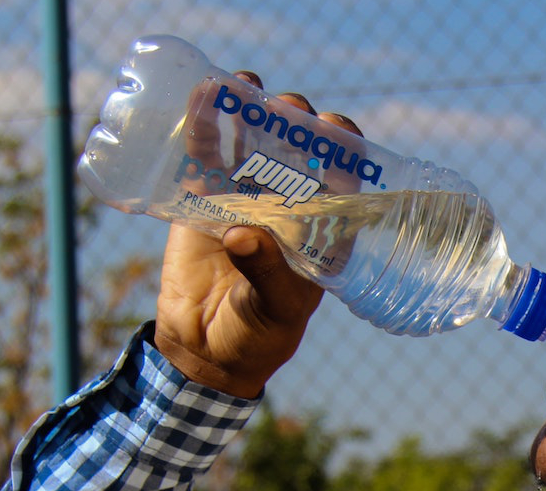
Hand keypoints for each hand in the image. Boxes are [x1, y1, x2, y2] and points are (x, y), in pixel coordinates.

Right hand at [153, 74, 364, 397]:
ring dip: (251, 111)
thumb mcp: (271, 309)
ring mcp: (245, 199)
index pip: (342, 178)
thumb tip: (243, 232)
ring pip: (253, 143)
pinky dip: (204, 126)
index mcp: (321, 230)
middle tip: (287, 108)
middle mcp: (288, 207)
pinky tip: (202, 97)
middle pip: (298, 150)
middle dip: (295, 122)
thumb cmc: (257, 336)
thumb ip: (263, 272)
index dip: (342, 148)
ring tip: (245, 84)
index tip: (334, 128)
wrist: (203, 350)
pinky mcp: (204, 199)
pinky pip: (205, 156)